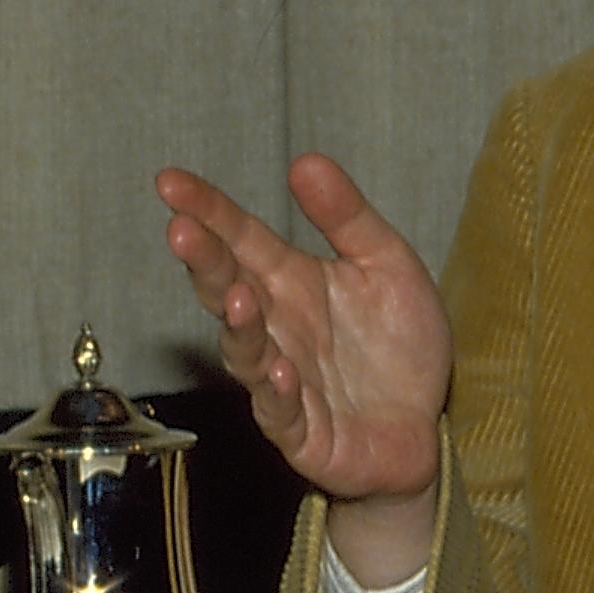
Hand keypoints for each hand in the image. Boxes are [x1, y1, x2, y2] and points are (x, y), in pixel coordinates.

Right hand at [157, 156, 450, 578]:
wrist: (424, 428)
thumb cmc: (397, 346)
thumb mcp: (387, 265)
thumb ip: (347, 217)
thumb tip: (305, 160)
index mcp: (291, 282)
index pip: (239, 239)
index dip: (206, 210)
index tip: (170, 182)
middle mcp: (276, 328)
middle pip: (228, 289)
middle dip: (204, 262)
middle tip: (182, 231)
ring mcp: (282, 381)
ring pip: (244, 352)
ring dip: (237, 325)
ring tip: (236, 296)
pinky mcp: (302, 432)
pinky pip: (281, 412)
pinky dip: (277, 391)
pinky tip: (280, 368)